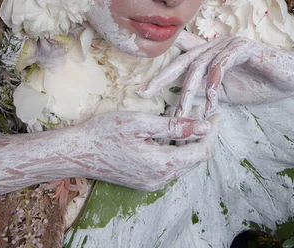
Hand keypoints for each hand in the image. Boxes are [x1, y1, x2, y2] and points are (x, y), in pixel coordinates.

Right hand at [76, 110, 219, 191]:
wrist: (77, 153)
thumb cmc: (105, 133)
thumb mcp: (141, 123)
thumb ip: (174, 126)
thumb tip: (204, 126)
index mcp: (163, 164)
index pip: (201, 151)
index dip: (212, 132)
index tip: (217, 114)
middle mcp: (160, 179)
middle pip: (194, 159)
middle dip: (202, 135)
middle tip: (203, 111)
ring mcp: (151, 182)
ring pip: (182, 162)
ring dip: (189, 141)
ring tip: (188, 116)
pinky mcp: (143, 180)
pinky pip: (169, 165)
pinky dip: (175, 148)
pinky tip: (170, 131)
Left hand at [138, 37, 261, 116]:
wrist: (293, 76)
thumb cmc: (261, 83)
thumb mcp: (227, 93)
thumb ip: (206, 91)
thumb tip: (182, 100)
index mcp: (211, 54)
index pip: (182, 61)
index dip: (161, 72)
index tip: (142, 91)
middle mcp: (217, 45)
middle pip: (184, 60)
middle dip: (162, 77)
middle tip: (143, 92)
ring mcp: (229, 44)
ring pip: (200, 65)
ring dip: (189, 90)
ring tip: (182, 112)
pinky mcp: (243, 47)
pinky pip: (221, 64)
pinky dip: (214, 82)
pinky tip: (211, 101)